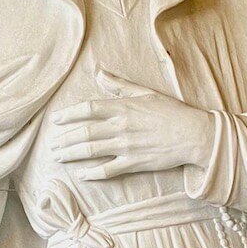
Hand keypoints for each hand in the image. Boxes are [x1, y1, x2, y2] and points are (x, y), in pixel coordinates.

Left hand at [49, 69, 214, 179]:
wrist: (194, 135)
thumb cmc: (172, 112)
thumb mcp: (146, 93)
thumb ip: (120, 85)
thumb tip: (99, 73)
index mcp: (123, 107)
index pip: (88, 109)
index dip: (69, 115)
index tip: (57, 120)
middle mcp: (121, 126)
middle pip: (85, 132)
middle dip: (65, 139)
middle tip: (52, 144)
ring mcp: (127, 146)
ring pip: (92, 150)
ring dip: (72, 154)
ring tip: (58, 156)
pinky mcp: (135, 163)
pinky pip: (108, 170)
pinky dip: (93, 173)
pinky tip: (82, 174)